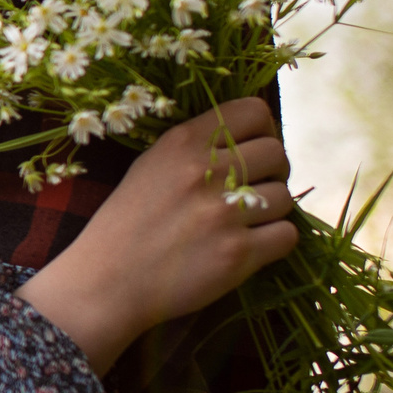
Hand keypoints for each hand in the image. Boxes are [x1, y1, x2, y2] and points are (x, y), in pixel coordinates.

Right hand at [18, 97, 297, 371]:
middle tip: (253, 192)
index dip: (264, 130)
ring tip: (243, 224)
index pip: (254, 111)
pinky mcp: (238, 253)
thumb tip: (246, 139)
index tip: (254, 151)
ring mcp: (223, 213)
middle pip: (277, 153)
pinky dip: (274, 242)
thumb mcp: (149, 167)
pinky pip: (287, 235)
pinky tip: (249, 247)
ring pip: (285, 196)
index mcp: (182, 143)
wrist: (106, 281)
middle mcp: (205, 171)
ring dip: (270, 212)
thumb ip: (194, 148)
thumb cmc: (127, 224)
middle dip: (272, 173)